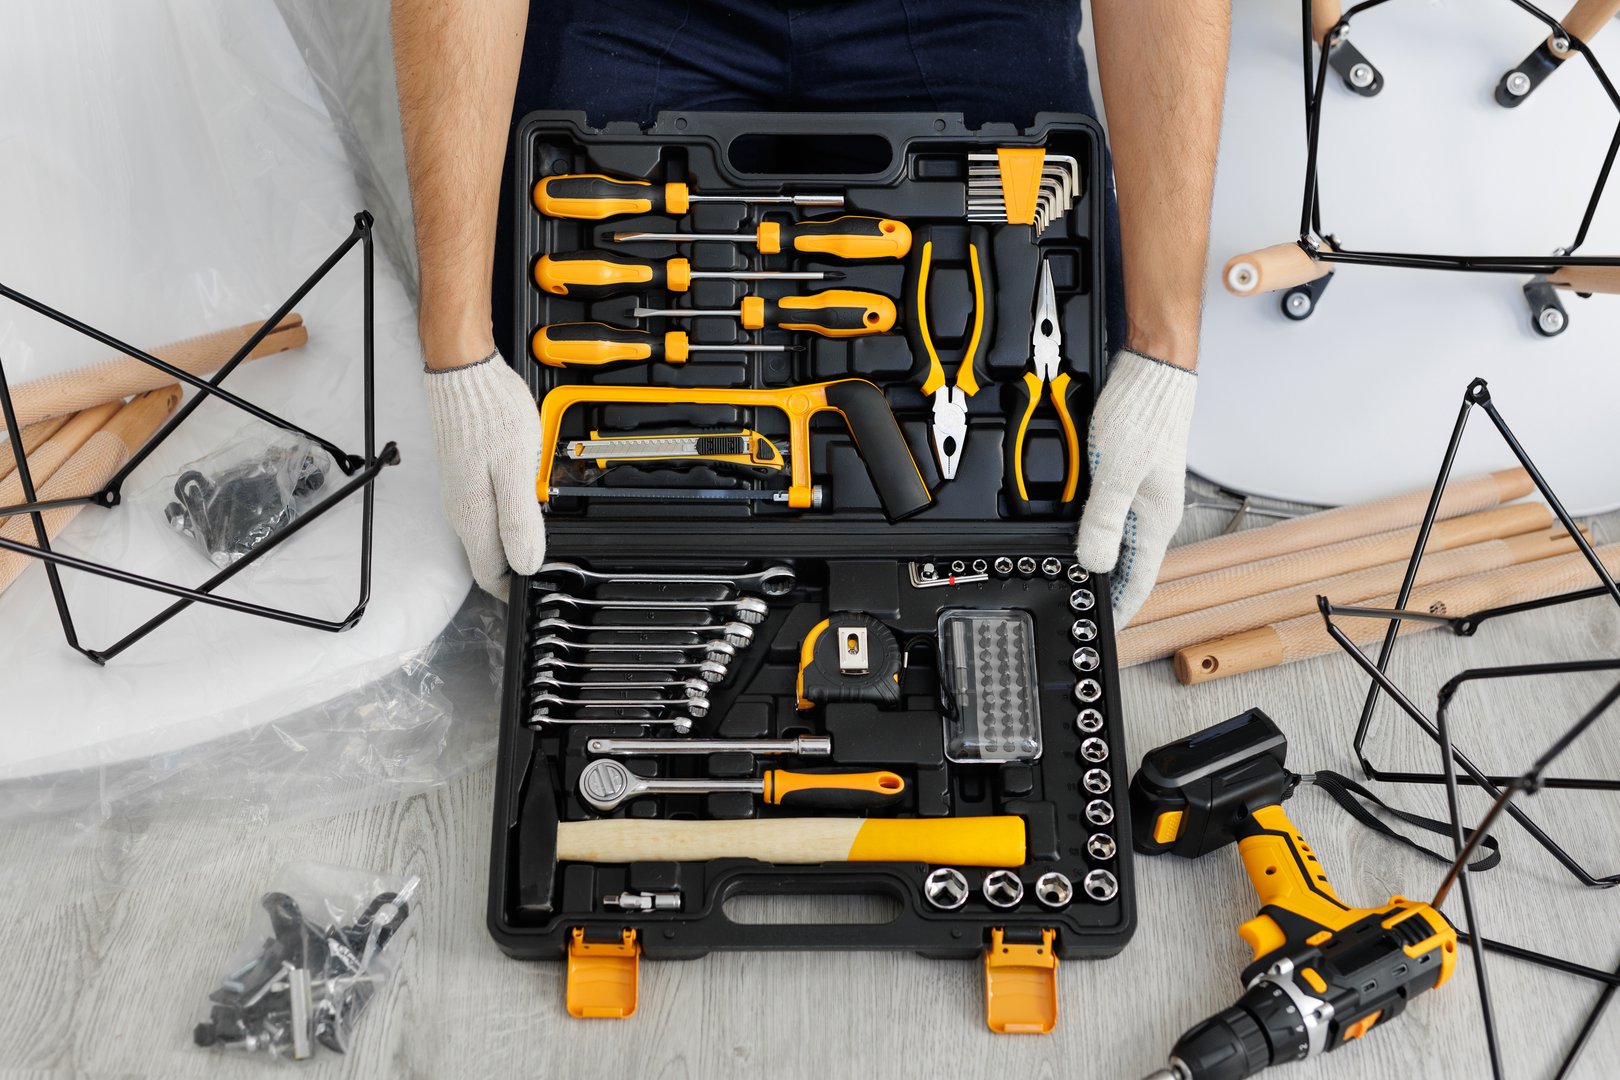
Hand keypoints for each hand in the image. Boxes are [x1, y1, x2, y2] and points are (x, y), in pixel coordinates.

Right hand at [423, 352, 545, 597]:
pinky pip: (488, 510)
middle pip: (490, 558)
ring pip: (490, 534)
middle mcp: (462, 510)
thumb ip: (520, 521)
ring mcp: (462, 492)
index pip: (490, 576)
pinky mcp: (467, 475)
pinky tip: (529, 502)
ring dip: (516, 541)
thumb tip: (526, 563)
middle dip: (520, 568)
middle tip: (553, 562)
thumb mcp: (517, 470)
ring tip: (547, 536)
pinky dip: (510, 516)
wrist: (465, 371)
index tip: (541, 588)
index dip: (516, 590)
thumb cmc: (491, 413)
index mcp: (473, 517)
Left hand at [1074, 348, 1196, 626]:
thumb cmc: (1144, 414)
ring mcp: (1143, 494)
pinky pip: (1112, 516)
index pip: (1139, 580)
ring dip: (1100, 561)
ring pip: (1119, 541)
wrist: (1153, 371)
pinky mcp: (1131, 476)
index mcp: (1157, 520)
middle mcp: (1153, 512)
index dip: (1122, 609)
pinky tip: (1080, 533)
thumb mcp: (1116, 474)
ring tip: (1080, 581)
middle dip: (1108, 590)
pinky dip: (1096, 531)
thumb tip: (1093, 564)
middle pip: (1129, 565)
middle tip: (1084, 609)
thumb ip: (1104, 521)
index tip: (1107, 631)